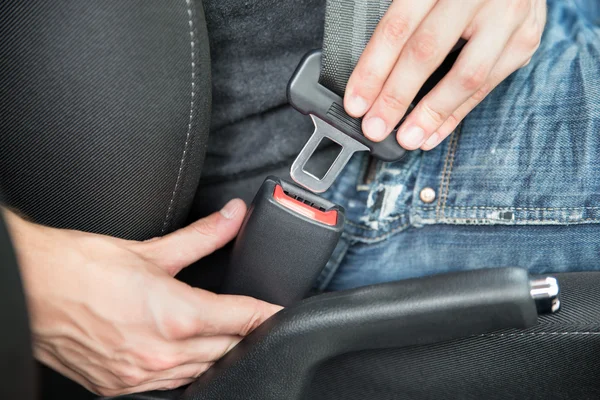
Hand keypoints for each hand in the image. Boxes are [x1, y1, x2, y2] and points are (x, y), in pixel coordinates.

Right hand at [4, 200, 280, 395]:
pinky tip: (184, 353)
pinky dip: (186, 369)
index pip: (241, 318)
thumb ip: (202, 236)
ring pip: (202, 370)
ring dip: (217, 352)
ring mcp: (140, 375)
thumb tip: (233, 217)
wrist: (29, 289)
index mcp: (174, 316)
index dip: (266, 313)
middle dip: (244, 331)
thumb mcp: (150, 249)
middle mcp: (161, 353)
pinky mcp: (119, 387)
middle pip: (227, 348)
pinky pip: (170, 385)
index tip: (280, 310)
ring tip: (222, 331)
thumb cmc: (80, 268)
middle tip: (250, 315)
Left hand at [344, 0, 546, 149]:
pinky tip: (434, 131)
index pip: (398, 28)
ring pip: (465, 76)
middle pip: (426, 52)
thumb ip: (405, 17)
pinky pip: (487, 86)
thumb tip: (371, 75)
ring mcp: (507, 15)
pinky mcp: (526, 38)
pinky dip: (457, 113)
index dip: (373, 69)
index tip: (356, 102)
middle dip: (396, 97)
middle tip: (375, 126)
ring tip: (407, 138)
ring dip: (431, 114)